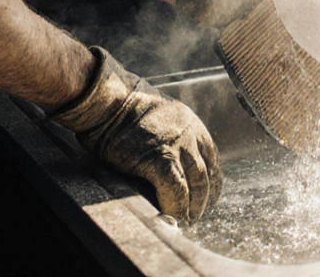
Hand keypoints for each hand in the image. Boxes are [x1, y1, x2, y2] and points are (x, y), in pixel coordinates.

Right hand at [49, 47, 220, 221]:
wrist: (108, 100)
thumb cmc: (123, 108)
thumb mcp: (158, 116)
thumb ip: (170, 135)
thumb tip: (170, 160)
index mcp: (192, 124)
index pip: (211, 158)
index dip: (211, 181)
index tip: (208, 196)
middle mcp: (190, 135)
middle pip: (207, 174)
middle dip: (205, 198)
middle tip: (197, 214)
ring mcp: (177, 147)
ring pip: (196, 185)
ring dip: (192, 206)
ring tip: (186, 219)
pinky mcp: (159, 159)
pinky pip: (176, 190)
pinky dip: (175, 206)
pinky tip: (170, 215)